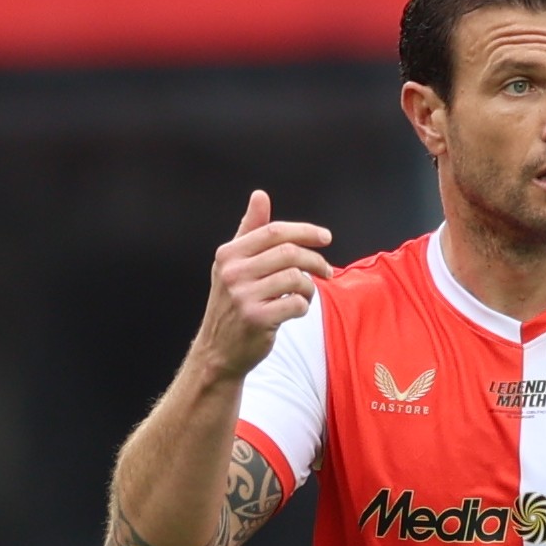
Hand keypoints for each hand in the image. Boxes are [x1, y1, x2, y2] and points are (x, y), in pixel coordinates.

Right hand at [195, 189, 333, 379]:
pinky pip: (296, 304)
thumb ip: (250, 231)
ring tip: (306, 294)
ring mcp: (243, 296)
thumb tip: (261, 195)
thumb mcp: (235, 265)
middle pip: (289, 253)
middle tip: (326, 271)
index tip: (326, 238)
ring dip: (309, 287)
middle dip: (315, 260)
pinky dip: (303, 306)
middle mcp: (233, 272)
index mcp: (229, 254)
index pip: (274, 232)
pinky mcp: (256, 319)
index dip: (305, 231)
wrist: (218, 350)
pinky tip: (295, 310)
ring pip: (295, 278)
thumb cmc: (233, 303)